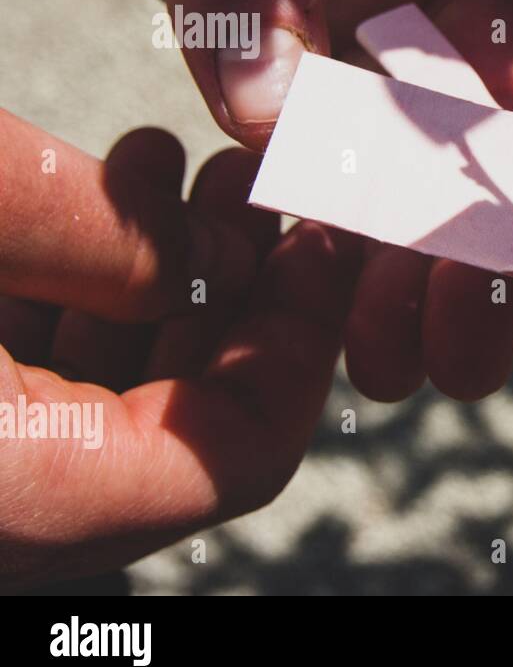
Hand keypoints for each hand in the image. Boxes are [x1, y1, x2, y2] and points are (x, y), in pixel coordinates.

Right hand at [0, 112, 359, 589]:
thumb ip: (111, 239)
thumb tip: (216, 256)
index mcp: (14, 496)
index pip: (237, 457)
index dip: (306, 340)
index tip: (327, 237)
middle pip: (180, 424)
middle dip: (236, 290)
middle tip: (261, 185)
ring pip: (106, 398)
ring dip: (161, 280)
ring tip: (187, 170)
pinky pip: (33, 388)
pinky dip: (79, 297)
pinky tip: (97, 197)